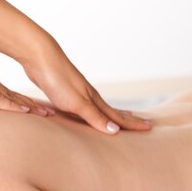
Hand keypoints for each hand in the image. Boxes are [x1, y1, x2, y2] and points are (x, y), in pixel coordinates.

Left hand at [20, 34, 152, 133]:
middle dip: (128, 120)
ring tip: (121, 119)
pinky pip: (85, 107)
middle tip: (145, 124)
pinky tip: (88, 112)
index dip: (133, 124)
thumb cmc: (59, 81)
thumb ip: (94, 117)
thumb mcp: (77, 103)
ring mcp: (78, 93)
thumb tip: (115, 131)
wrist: (41, 59)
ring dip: (112, 116)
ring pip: (99, 109)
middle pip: (112, 112)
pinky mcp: (65, 93)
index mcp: (94, 100)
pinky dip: (93, 113)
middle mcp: (90, 96)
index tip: (150, 128)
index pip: (118, 117)